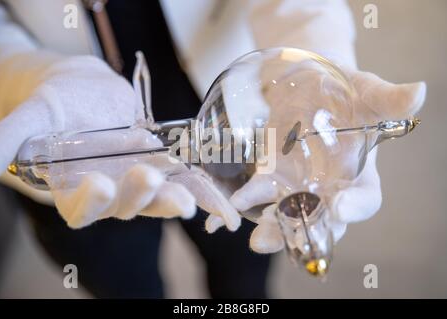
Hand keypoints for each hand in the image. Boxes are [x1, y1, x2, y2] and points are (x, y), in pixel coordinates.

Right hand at [0, 54, 195, 227]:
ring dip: (170, 198)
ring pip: (154, 198)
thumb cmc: (52, 104)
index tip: (98, 183)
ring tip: (187, 199)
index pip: (80, 209)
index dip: (89, 202)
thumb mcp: (29, 118)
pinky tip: (207, 187)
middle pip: (124, 207)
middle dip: (138, 196)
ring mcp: (134, 181)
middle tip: (149, 179)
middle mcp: (107, 192)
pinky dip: (191, 184)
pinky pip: (175, 179)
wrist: (82, 89)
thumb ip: (5, 140)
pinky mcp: (156, 166)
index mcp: (72, 190)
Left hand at [213, 66, 425, 252]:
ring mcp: (298, 184)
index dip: (356, 206)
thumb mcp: (365, 90)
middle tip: (298, 242)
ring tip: (261, 242)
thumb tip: (419, 92)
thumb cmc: (344, 89)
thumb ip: (388, 97)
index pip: (365, 198)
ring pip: (289, 216)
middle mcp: (329, 187)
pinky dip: (246, 203)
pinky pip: (259, 195)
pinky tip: (233, 206)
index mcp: (360, 171)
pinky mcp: (271, 176)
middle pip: (324, 221)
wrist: (309, 83)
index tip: (342, 209)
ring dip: (275, 231)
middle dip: (310, 233)